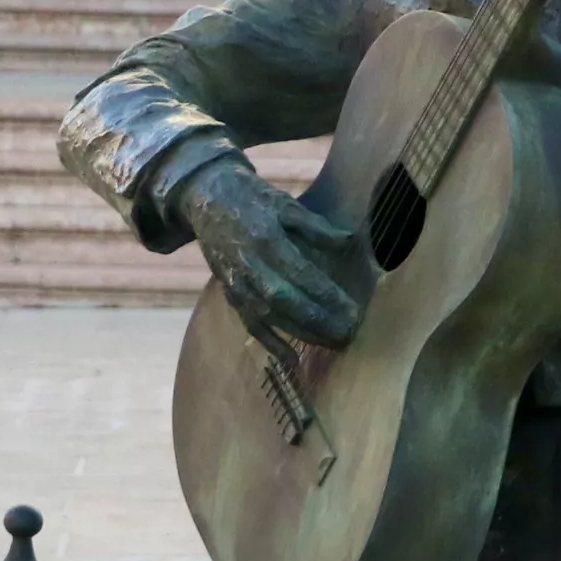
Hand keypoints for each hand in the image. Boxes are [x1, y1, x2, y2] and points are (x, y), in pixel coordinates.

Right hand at [180, 152, 363, 347]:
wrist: (207, 201)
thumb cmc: (252, 200)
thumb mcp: (285, 204)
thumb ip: (316, 226)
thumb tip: (348, 240)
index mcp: (265, 239)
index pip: (301, 274)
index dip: (326, 295)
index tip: (352, 309)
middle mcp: (248, 265)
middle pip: (285, 301)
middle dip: (318, 320)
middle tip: (349, 332)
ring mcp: (237, 283)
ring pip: (269, 316)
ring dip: (301, 333)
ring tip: (333, 343)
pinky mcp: (231, 294)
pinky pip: (250, 324)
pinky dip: (270, 344)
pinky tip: (292, 360)